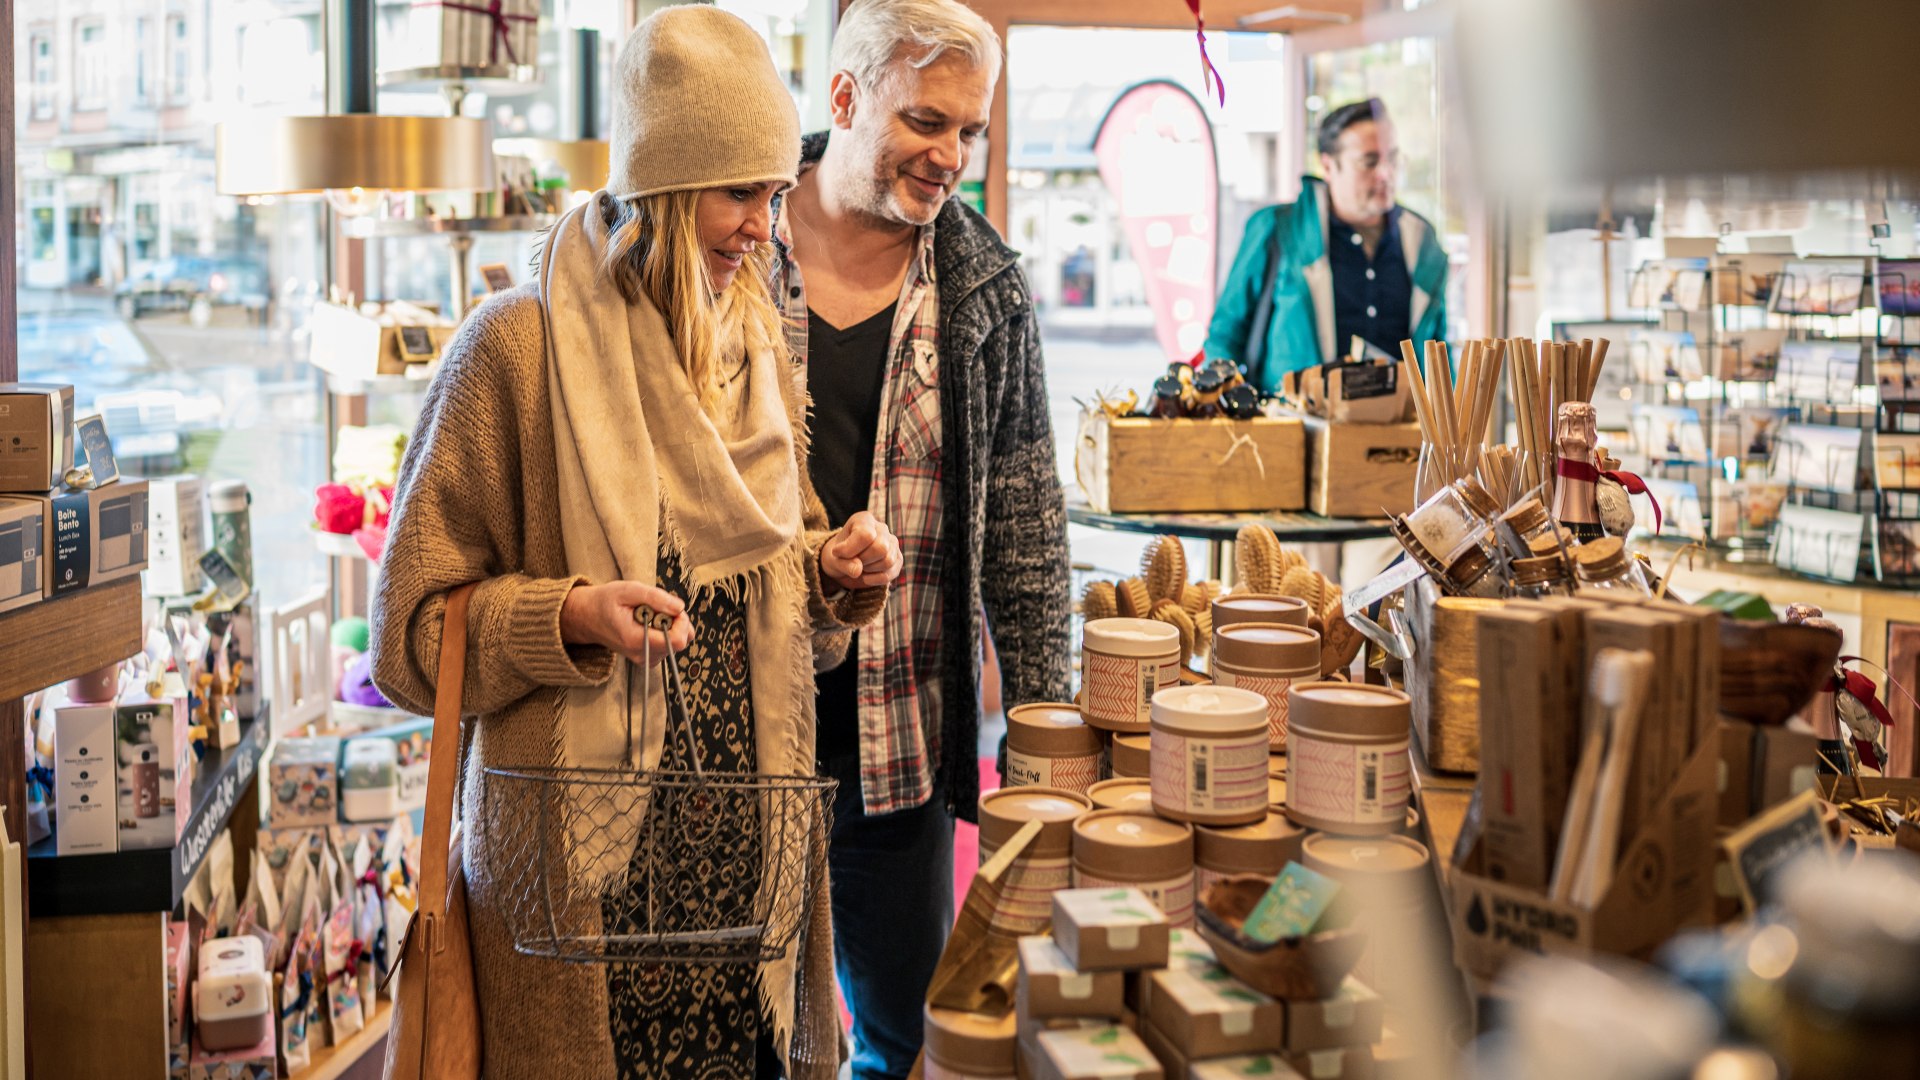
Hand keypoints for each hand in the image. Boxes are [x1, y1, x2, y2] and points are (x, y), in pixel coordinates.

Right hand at [559, 581, 693, 663]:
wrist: (587, 617)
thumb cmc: (605, 602)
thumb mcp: (627, 590)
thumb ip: (655, 598)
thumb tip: (679, 607)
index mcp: (635, 640)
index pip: (676, 641)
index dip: (681, 622)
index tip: (671, 607)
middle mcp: (641, 654)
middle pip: (679, 642)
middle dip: (677, 621)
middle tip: (659, 607)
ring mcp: (645, 658)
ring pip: (676, 644)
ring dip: (671, 625)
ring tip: (651, 614)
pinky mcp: (647, 657)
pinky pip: (668, 646)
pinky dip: (666, 632)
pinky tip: (651, 622)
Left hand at [821, 511, 902, 591]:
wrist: (845, 564)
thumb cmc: (839, 556)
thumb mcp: (833, 559)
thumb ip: (843, 564)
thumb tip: (858, 570)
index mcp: (864, 520)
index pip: (865, 535)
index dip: (850, 549)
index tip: (837, 553)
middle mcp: (882, 528)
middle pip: (880, 548)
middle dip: (863, 560)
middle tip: (852, 561)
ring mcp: (892, 543)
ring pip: (888, 560)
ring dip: (870, 569)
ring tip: (860, 567)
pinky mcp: (897, 559)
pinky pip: (892, 572)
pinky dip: (876, 579)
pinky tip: (866, 577)